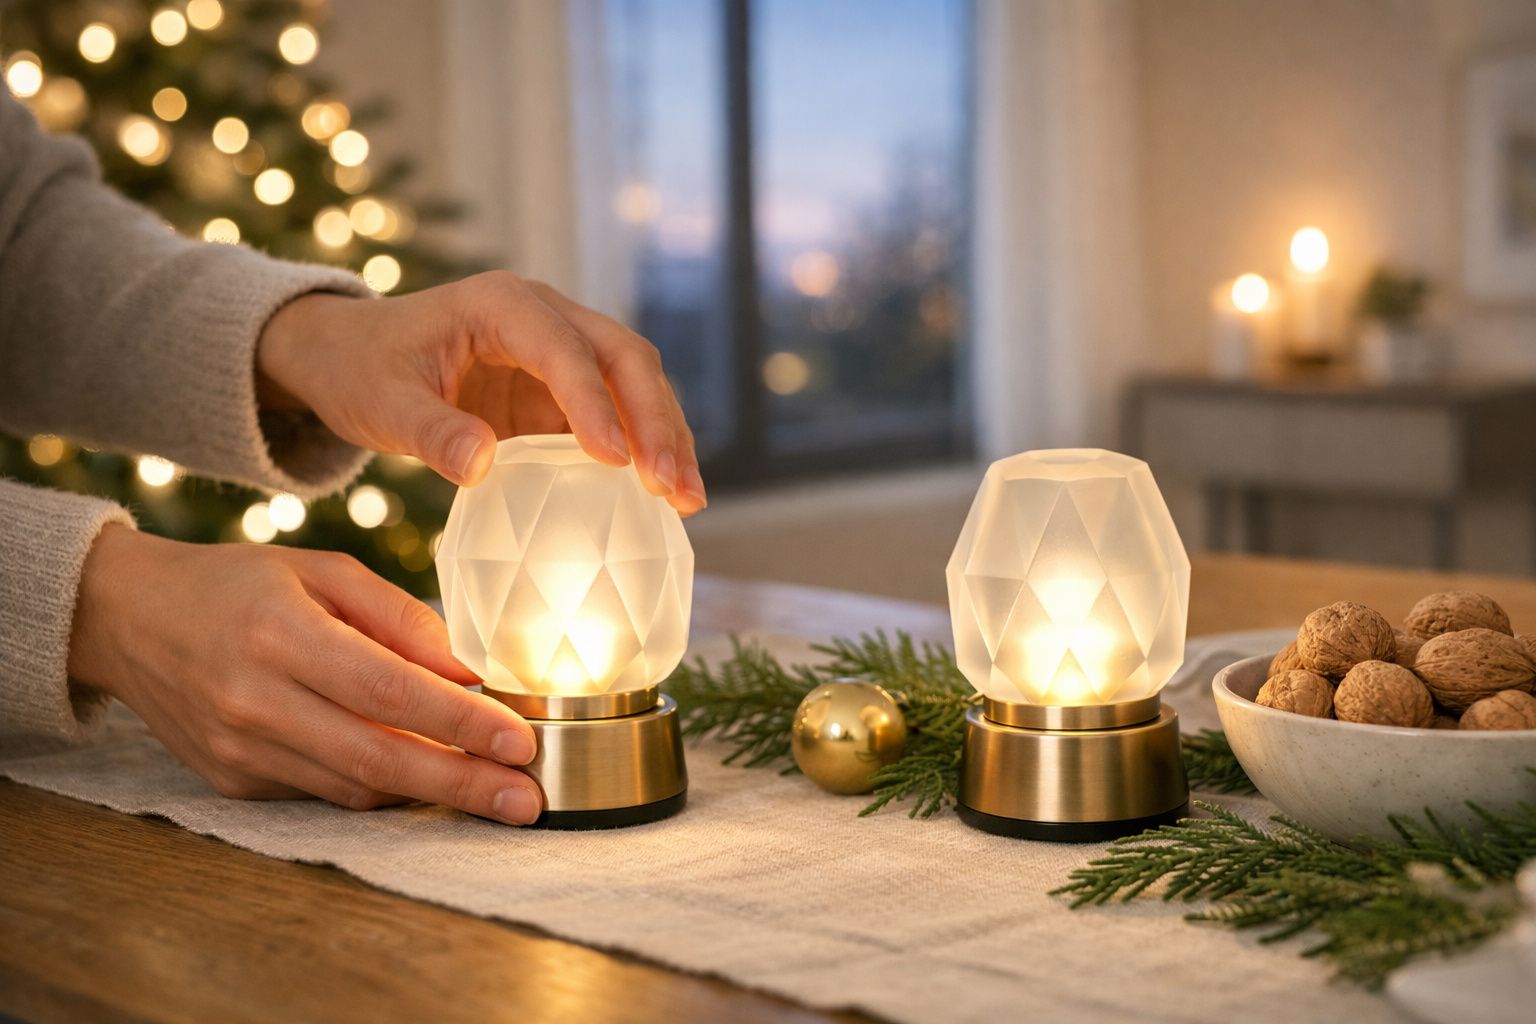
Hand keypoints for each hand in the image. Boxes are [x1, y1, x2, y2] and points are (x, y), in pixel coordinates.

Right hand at [68, 525, 543, 823]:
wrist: (128, 619)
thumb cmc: (239, 584)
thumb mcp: (322, 569)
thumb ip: (400, 618)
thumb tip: (473, 672)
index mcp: (281, 636)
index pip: (388, 692)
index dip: (459, 724)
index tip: (520, 743)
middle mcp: (255, 702)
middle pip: (378, 758)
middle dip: (462, 785)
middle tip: (528, 801)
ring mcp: (239, 751)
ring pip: (356, 787)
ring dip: (431, 794)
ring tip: (495, 792)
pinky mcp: (232, 783)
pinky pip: (327, 793)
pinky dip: (381, 787)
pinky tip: (425, 777)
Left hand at [256, 271, 705, 513]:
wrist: (350, 356)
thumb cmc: (362, 370)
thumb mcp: (379, 403)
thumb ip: (429, 432)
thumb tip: (482, 466)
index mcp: (501, 304)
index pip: (565, 349)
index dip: (594, 402)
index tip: (614, 462)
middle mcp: (545, 316)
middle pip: (623, 358)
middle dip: (654, 422)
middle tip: (671, 488)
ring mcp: (562, 351)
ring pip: (636, 383)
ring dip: (666, 439)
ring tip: (686, 501)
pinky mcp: (564, 390)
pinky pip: (620, 415)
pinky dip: (645, 452)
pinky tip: (664, 499)